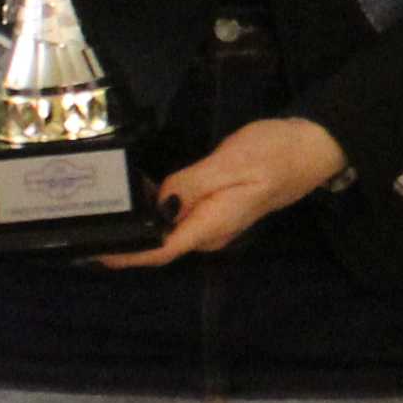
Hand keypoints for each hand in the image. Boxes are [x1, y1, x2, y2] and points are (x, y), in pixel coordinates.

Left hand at [91, 115, 345, 268]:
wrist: (313, 147)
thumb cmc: (275, 152)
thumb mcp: (230, 163)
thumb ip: (191, 185)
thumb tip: (159, 205)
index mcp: (214, 224)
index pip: (163, 250)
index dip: (128, 255)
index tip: (94, 254)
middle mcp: (212, 232)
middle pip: (162, 242)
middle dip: (128, 236)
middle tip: (89, 216)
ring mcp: (217, 223)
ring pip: (171, 229)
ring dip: (143, 220)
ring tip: (107, 202)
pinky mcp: (219, 209)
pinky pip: (182, 216)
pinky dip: (160, 207)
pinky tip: (142, 189)